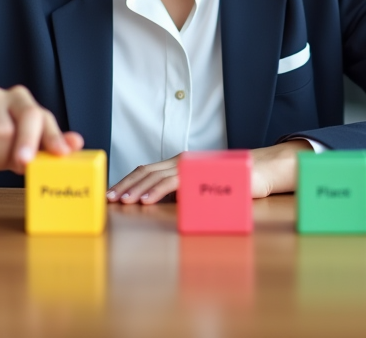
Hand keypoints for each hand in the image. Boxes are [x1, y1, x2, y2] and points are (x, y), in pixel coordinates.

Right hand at [0, 85, 83, 174]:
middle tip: (22, 165)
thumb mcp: (22, 148)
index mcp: (27, 104)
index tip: (60, 154)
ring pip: (2, 130)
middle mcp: (10, 96)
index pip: (44, 118)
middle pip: (28, 116)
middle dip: (28, 144)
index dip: (53, 137)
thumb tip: (76, 143)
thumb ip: (47, 146)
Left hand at [107, 139, 313, 204]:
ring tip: (124, 201)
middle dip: (125, 185)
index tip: (112, 194)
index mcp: (177, 163)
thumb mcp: (198, 189)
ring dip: (137, 189)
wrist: (258, 172)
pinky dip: (157, 191)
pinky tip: (147, 201)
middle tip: (108, 199)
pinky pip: (174, 182)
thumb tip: (160, 204)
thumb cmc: (228, 183)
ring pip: (156, 176)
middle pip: (145, 171)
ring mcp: (190, 166)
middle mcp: (181, 161)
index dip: (128, 181)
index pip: (146, 170)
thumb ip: (180, 193)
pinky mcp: (201, 174)